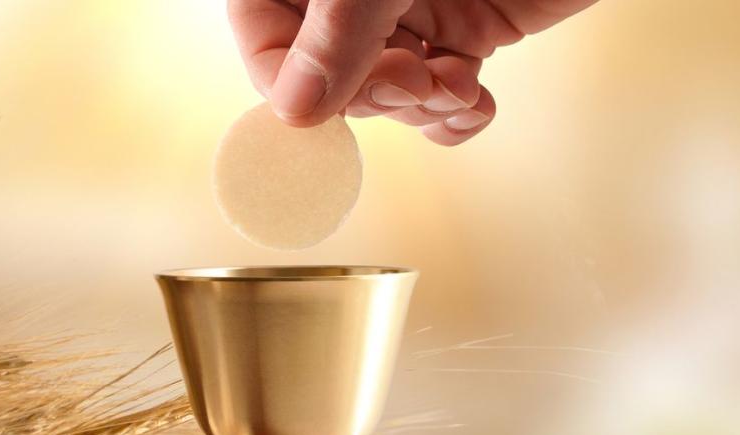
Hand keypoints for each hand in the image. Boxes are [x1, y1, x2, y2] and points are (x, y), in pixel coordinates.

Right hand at [228, 0, 596, 144]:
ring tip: (455, 88)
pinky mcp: (472, 32)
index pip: (264, 41)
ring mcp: (413, 13)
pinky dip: (457, 116)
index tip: (334, 97)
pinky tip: (475, 100)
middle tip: (414, 80)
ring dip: (419, 111)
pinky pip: (446, 100)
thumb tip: (295, 112)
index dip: (291, 82)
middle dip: (372, 95)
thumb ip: (338, 32)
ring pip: (389, 98)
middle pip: (329, 80)